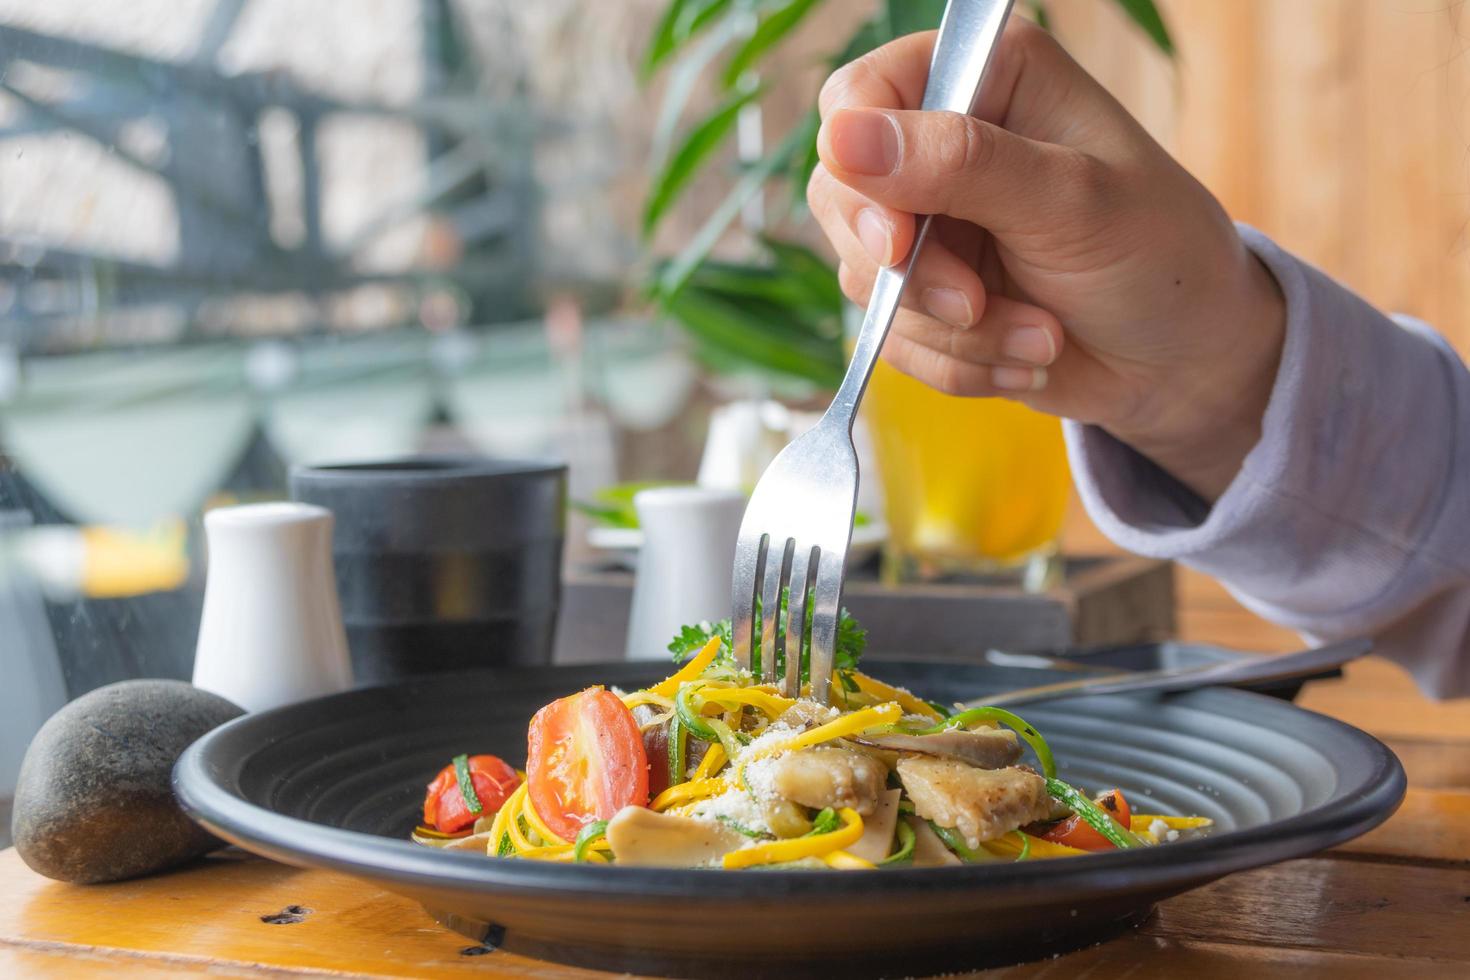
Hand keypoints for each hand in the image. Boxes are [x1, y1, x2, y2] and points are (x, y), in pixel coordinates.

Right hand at [808, 21, 1285, 501]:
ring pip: (865, 279)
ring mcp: (928, 225)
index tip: (898, 237)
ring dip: (953, 330)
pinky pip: (892, 338)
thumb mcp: (1070, 200)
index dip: (858, 165)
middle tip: (972, 304)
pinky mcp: (923, 298)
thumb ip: (960, 163)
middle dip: (910, 271)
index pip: (861, 95)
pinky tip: (1026, 355)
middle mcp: (941, 144)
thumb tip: (842, 139)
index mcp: (984, 78)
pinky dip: (957, 363)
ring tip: (1042, 334)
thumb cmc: (1156, 254)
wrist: (1183, 361)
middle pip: (840, 194)